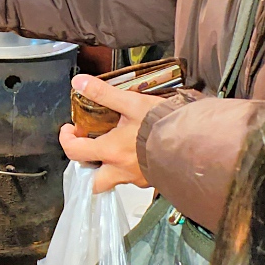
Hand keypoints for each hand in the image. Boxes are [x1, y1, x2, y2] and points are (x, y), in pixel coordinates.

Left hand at [58, 74, 159, 192]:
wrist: (198, 143)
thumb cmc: (163, 124)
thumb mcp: (131, 103)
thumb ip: (103, 93)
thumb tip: (79, 82)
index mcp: (110, 151)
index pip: (74, 152)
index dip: (66, 140)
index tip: (70, 129)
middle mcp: (121, 170)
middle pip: (94, 182)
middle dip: (88, 170)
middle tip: (91, 150)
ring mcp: (139, 179)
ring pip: (116, 181)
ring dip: (111, 169)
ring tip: (116, 149)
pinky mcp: (155, 180)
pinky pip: (137, 180)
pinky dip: (132, 169)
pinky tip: (139, 153)